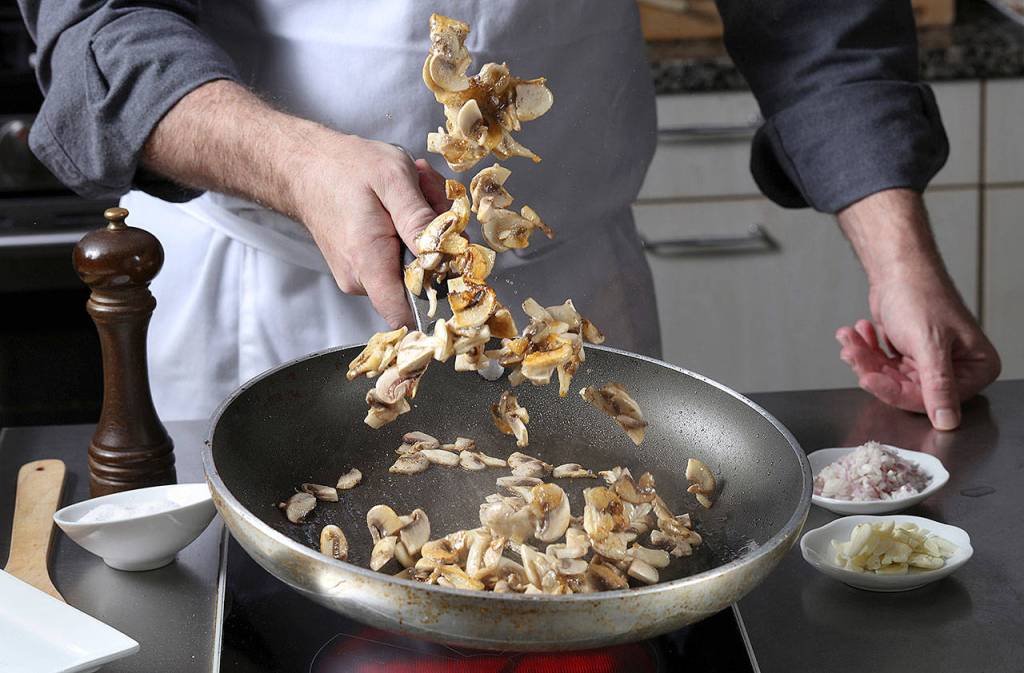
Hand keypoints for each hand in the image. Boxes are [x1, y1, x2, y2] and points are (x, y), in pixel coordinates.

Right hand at [141, 81, 448, 328]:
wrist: (303, 165)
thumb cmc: (346, 167)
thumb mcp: (393, 179)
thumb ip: (419, 219)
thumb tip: (448, 253)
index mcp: (369, 264)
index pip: (407, 314)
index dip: (438, 295)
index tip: (452, 258)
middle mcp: (361, 281)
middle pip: (419, 283)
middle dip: (436, 243)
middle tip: (428, 198)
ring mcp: (359, 277)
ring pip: (411, 267)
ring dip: (424, 230)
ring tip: (412, 192)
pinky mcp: (361, 268)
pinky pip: (398, 259)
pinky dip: (408, 230)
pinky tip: (401, 201)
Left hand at [836, 278, 999, 429]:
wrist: (897, 268)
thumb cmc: (920, 294)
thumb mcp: (930, 343)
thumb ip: (937, 385)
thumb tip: (948, 421)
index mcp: (976, 367)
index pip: (933, 399)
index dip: (896, 391)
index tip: (868, 378)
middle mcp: (957, 368)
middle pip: (906, 389)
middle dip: (874, 369)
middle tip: (853, 352)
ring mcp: (930, 363)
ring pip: (890, 378)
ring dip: (866, 358)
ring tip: (851, 336)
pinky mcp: (909, 356)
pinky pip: (884, 366)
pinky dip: (867, 351)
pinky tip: (857, 332)